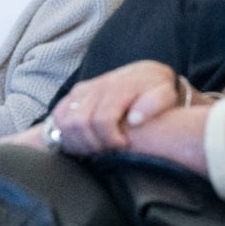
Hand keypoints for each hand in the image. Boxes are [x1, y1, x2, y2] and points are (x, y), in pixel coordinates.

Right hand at [47, 61, 187, 155]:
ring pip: (65, 122)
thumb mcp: (166, 93)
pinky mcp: (73, 95)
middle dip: (93, 144)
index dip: (109, 140)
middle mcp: (95, 86)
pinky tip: (85, 141)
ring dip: (78, 141)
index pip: (102, 120)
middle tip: (108, 151)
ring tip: (97, 148)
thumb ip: (155, 103)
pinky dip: (67, 134)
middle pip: (79, 124)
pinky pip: (58, 117)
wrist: (145, 74)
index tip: (123, 146)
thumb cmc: (156, 89)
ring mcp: (82, 90)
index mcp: (118, 87)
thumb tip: (134, 119)